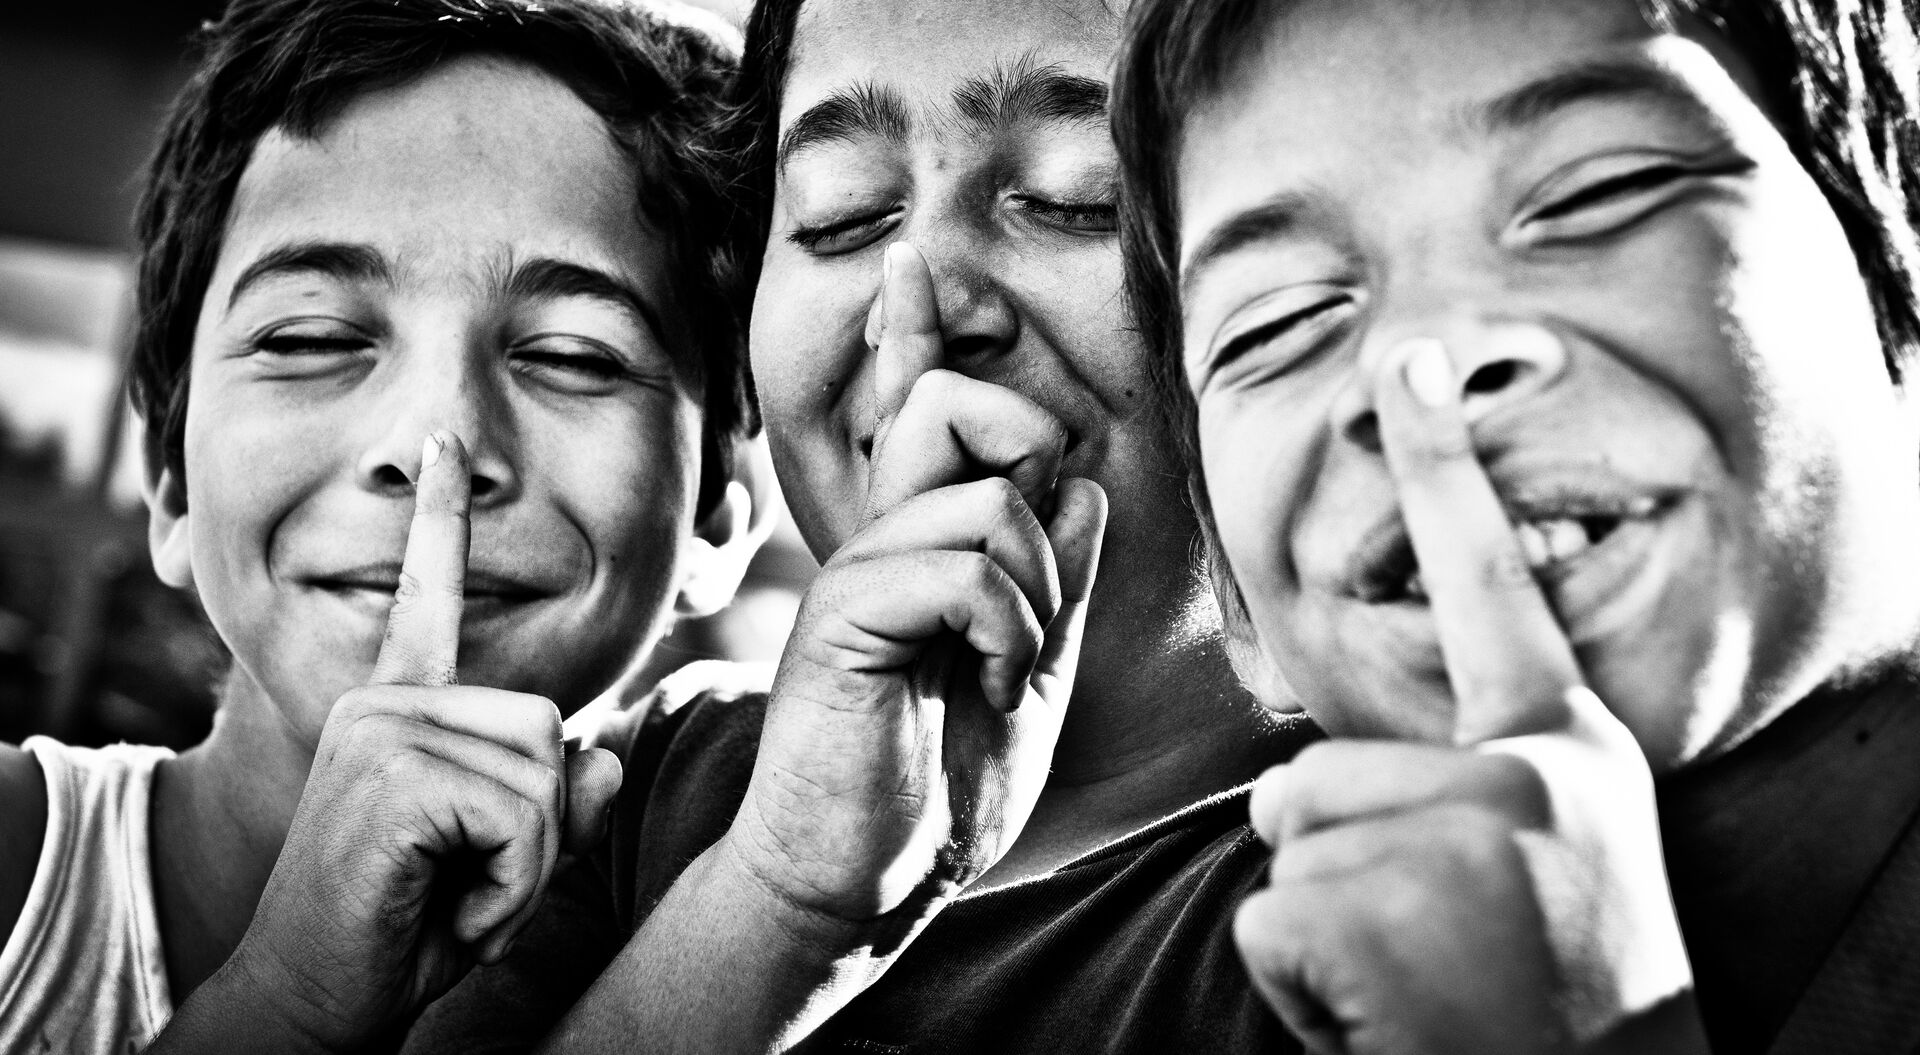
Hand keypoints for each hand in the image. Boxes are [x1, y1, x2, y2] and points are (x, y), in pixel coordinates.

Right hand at [219, 433, 621, 1051]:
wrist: (315, 998)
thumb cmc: (408, 925)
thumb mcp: (501, 859)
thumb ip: (557, 803)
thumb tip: (610, 757)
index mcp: (401, 706)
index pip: (430, 599)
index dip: (441, 519)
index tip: (446, 447)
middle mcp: (386, 701)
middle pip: (548, 727)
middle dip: (537, 827)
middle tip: (466, 879)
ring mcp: (382, 730)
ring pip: (544, 774)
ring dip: (523, 862)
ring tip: (450, 891)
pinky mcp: (393, 775)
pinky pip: (521, 816)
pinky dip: (506, 885)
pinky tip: (442, 903)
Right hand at [724, 242, 1107, 941]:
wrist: (858, 881)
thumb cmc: (937, 787)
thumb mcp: (1028, 677)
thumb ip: (1058, 587)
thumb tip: (1087, 489)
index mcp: (918, 548)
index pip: (917, 413)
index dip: (916, 335)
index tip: (911, 262)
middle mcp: (880, 541)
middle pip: (950, 408)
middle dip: (1022, 448)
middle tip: (1033, 554)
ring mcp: (857, 573)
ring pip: (988, 504)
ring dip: (1035, 593)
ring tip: (1004, 664)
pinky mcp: (845, 618)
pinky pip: (963, 569)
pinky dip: (1008, 628)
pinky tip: (986, 679)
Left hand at [1234, 335, 1700, 1053]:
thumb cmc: (1556, 997)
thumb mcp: (1552, 861)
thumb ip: (1467, 783)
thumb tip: (1292, 786)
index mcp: (1562, 747)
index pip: (1490, 579)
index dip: (1443, 464)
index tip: (1407, 359)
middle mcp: (1520, 770)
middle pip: (1307, 775)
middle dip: (1334, 869)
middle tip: (1433, 945)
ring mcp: (1458, 834)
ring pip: (1285, 848)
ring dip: (1328, 933)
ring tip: (1423, 983)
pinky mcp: (1390, 904)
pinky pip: (1268, 924)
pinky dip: (1308, 988)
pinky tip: (1395, 1017)